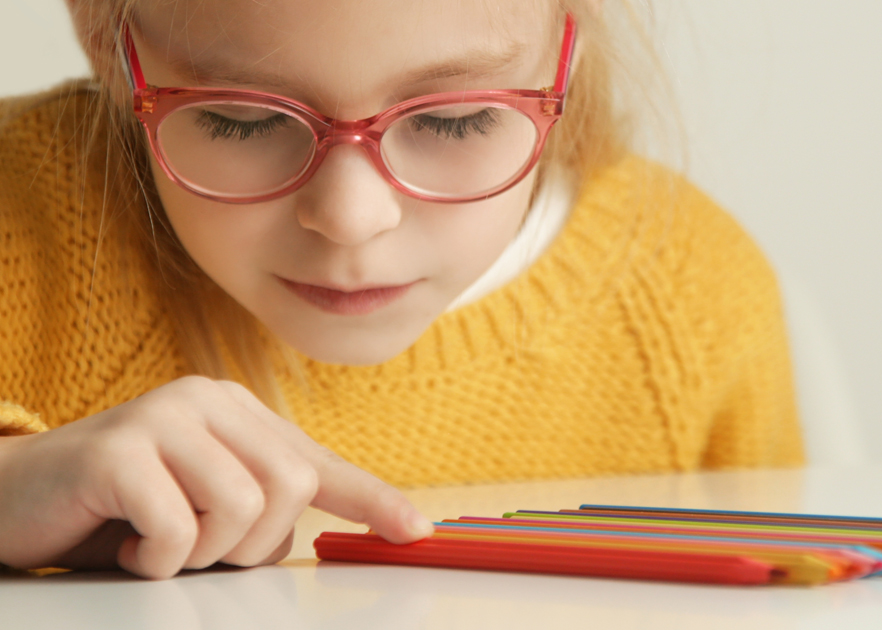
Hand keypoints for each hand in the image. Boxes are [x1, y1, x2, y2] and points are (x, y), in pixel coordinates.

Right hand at [0, 376, 431, 578]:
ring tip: (158, 543)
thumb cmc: (116, 512)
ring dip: (202, 553)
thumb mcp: (201, 506)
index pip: (317, 462)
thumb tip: (336, 531)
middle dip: (251, 543)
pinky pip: (178, 529)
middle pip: (290, 489)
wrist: (13, 503)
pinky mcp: (119, 449)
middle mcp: (208, 401)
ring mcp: (163, 417)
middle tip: (196, 548)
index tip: (414, 530)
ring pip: (243, 508)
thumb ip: (261, 507)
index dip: (370, 499)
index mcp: (237, 412)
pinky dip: (156, 559)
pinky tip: (123, 542)